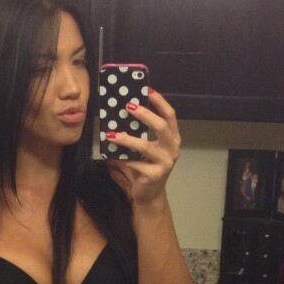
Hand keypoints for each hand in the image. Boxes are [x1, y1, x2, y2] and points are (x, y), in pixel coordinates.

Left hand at [104, 87, 180, 205]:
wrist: (150, 193)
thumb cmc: (147, 165)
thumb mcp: (147, 147)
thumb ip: (143, 132)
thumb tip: (124, 110)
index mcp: (172, 138)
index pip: (170, 115)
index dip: (159, 102)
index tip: (147, 90)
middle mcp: (172, 149)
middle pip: (162, 127)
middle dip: (145, 115)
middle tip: (128, 106)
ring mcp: (165, 163)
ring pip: (145, 146)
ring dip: (126, 139)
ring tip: (111, 134)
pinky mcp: (155, 175)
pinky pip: (136, 163)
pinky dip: (123, 158)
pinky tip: (111, 156)